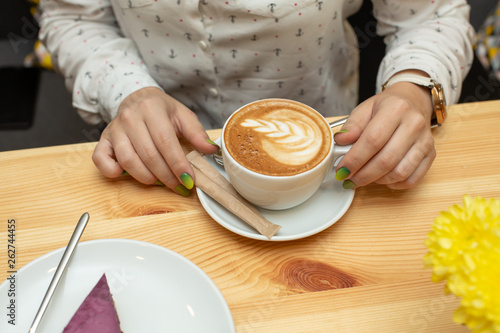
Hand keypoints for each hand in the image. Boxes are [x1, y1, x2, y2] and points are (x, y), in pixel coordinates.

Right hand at [92, 87, 218, 195]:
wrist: (136, 99)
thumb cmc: (162, 111)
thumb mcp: (183, 115)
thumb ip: (197, 132)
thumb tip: (211, 150)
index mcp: (151, 109)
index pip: (166, 142)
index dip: (178, 164)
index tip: (189, 180)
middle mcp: (130, 118)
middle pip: (149, 155)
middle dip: (167, 176)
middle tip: (180, 187)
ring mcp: (114, 130)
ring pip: (128, 161)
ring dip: (147, 177)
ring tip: (161, 181)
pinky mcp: (103, 140)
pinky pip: (101, 160)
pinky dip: (112, 171)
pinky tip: (127, 175)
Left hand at [334, 80, 435, 189]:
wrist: (413, 102)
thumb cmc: (386, 107)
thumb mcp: (365, 109)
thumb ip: (352, 125)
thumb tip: (340, 142)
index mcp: (396, 108)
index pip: (372, 140)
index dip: (354, 159)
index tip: (341, 169)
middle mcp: (414, 124)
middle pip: (386, 160)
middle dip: (363, 175)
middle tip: (348, 179)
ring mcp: (425, 141)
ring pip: (400, 172)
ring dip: (377, 181)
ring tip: (363, 178)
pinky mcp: (431, 154)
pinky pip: (412, 179)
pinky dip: (394, 184)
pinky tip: (382, 178)